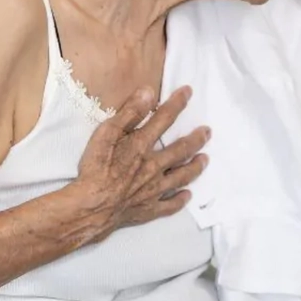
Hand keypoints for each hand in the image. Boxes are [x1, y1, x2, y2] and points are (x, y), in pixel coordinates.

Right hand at [70, 86, 208, 241]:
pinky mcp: (149, 209)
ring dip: (195, 167)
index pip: (164, 119)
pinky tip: (188, 196)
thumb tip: (149, 92)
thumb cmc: (95, 170)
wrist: (92, 208)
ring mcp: (154, 189)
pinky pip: (170, 206)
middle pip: (181, 150)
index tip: (188, 92)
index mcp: (142, 145)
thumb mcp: (106, 135)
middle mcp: (154, 166)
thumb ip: (128, 113)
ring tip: (206, 159)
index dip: (177, 103)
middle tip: (207, 132)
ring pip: (181, 177)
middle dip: (196, 139)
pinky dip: (180, 200)